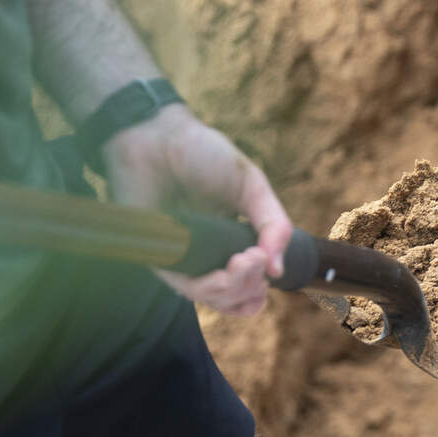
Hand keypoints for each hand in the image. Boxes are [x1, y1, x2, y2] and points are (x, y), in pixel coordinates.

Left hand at [102, 103, 292, 315]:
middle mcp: (207, 257)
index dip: (261, 286)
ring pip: (214, 298)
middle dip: (252, 285)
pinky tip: (229, 268)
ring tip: (246, 261)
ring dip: (236, 287)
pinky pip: (187, 288)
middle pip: (236, 298)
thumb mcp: (253, 188)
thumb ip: (274, 227)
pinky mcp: (159, 258)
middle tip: (256, 258)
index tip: (268, 264)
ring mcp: (184, 260)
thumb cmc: (205, 156)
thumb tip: (278, 271)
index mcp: (231, 243)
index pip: (250, 286)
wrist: (160, 138)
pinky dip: (212, 285)